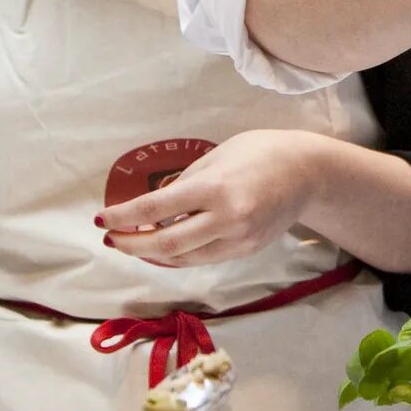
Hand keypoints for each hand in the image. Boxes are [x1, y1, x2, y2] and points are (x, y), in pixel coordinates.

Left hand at [97, 129, 326, 265]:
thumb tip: (154, 207)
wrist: (308, 173)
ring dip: (152, 253)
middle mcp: (227, 218)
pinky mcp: (246, 250)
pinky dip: (179, 254)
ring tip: (132, 243)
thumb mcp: (216, 156)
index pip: (157, 208)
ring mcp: (239, 238)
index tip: (103, 218)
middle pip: (167, 243)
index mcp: (216, 188)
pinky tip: (164, 244)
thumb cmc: (260, 153)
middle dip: (132, 243)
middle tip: (111, 238)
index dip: (125, 216)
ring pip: (184, 258)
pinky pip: (204, 257)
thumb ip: (185, 182)